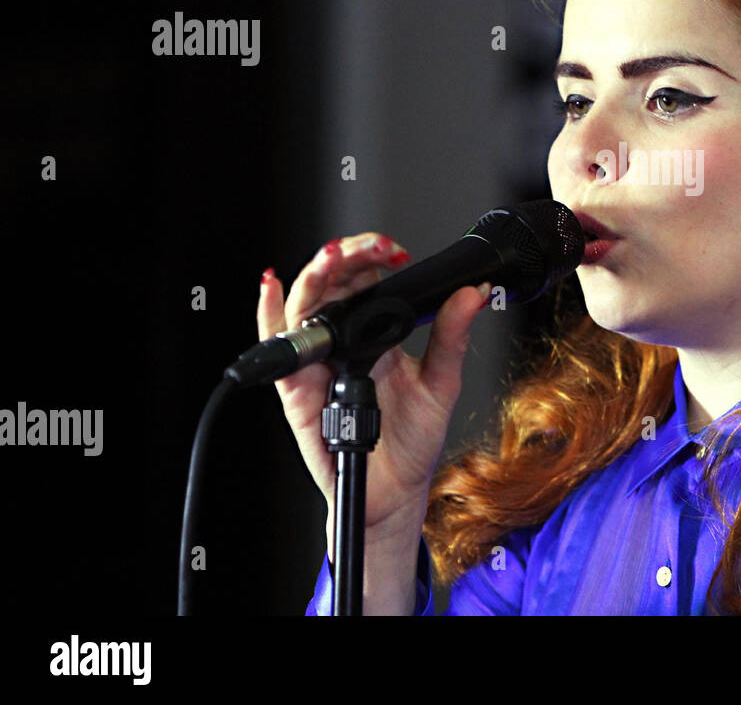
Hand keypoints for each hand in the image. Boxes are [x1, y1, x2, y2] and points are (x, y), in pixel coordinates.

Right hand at [257, 232, 488, 542]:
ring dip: (314, 277)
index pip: (366, 281)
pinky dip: (268, 315)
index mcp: (376, 335)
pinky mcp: (297, 391)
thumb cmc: (412, 441)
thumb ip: (452, 337)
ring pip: (303, 308)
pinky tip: (271, 288)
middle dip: (347, 257)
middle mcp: (343, 344)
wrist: (395, 492)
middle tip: (372, 248)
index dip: (374, 258)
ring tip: (332, 257)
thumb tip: (473, 295)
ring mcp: (318, 365)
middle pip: (332, 286)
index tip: (396, 251)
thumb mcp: (441, 383)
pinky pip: (278, 350)